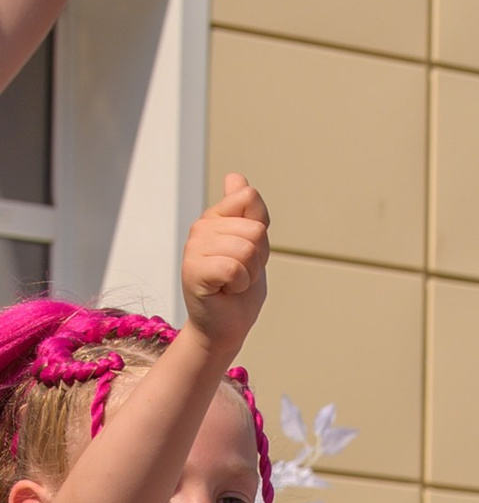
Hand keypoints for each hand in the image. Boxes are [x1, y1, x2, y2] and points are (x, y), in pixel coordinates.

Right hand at [182, 171, 269, 359]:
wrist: (227, 325)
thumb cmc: (239, 287)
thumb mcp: (254, 244)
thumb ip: (248, 210)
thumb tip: (235, 177)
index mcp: (215, 217)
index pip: (250, 199)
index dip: (261, 232)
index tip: (249, 253)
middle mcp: (201, 228)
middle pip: (254, 229)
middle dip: (257, 257)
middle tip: (240, 273)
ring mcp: (193, 248)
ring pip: (246, 249)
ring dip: (249, 273)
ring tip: (232, 282)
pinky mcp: (193, 270)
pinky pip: (235, 268)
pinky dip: (239, 285)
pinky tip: (225, 290)